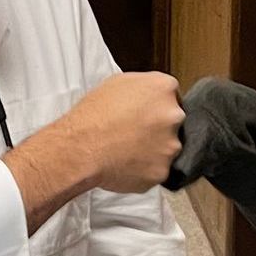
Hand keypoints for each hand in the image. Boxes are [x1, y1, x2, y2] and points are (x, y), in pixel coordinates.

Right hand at [61, 72, 184, 193]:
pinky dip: (144, 171)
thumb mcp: (117, 83)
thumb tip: (148, 96)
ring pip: (167, 149)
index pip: (171, 96)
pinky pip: (157, 171)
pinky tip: (125, 165)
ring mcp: (170, 146)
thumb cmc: (93, 116)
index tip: (145, 113)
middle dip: (157, 128)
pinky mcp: (162, 171)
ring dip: (152, 151)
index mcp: (163, 88)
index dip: (156, 106)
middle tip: (134, 134)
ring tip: (126, 151)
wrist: (81, 148)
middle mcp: (173, 115)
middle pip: (173, 123)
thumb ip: (142, 88)